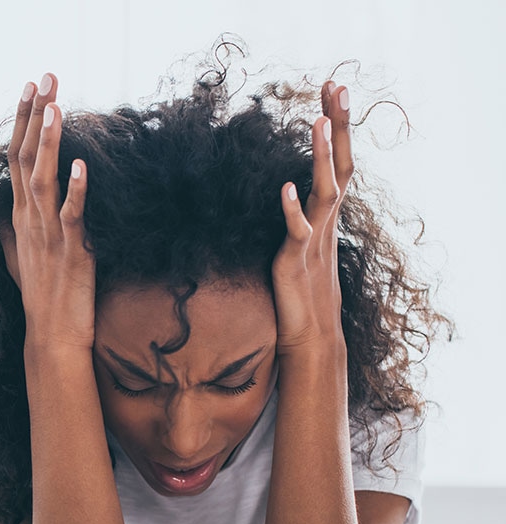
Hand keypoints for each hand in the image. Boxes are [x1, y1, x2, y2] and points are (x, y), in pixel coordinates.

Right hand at [2, 73, 94, 351]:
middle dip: (35, 116)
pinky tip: (82, 166)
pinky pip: (72, 217)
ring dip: (50, 143)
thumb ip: (13, 229)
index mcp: (22, 216)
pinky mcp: (71, 252)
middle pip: (28, 159)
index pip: (17, 158)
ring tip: (56, 107)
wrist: (52, 337)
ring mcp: (48, 235)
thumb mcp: (22, 257)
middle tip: (44, 77)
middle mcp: (30, 220)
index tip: (30, 86)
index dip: (23, 121)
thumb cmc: (41, 296)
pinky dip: (76, 191)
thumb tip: (3, 208)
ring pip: (44, 180)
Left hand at [271, 81, 353, 357]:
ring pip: (325, 191)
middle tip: (336, 86)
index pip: (340, 162)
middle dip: (338, 125)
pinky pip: (297, 231)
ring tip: (316, 122)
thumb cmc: (302, 290)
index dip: (337, 127)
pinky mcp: (296, 260)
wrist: (308, 335)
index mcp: (327, 215)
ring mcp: (314, 239)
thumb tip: (292, 191)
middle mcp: (326, 222)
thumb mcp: (301, 244)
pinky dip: (292, 210)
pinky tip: (285, 188)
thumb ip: (300, 217)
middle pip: (341, 165)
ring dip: (322, 156)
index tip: (333, 90)